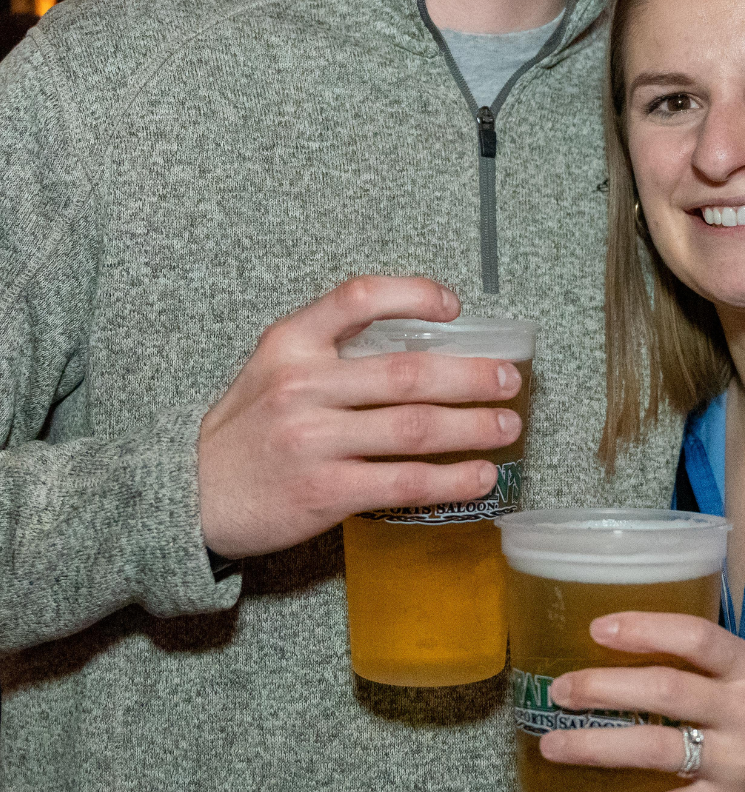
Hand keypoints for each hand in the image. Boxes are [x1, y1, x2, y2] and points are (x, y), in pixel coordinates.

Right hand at [198, 276, 522, 558]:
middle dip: (470, 375)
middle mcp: (302, 386)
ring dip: (472, 427)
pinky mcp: (324, 492)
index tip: (454, 306)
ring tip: (506, 427)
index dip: (413, 294)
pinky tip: (479, 476)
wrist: (187, 496)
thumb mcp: (269, 367)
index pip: (357, 297)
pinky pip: (402, 483)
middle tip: (509, 378)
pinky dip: (449, 480)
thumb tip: (413, 341)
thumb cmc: (243, 432)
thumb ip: (326, 349)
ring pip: (414, 428)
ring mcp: (313, 441)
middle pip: (406, 373)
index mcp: (289, 344)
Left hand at [541, 611, 744, 791]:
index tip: (599, 628)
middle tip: (560, 689)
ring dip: (597, 747)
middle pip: (667, 691)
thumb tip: (629, 643)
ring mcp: (733, 764)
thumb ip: (705, 664)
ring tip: (551, 745)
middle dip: (605, 688)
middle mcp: (743, 712)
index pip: (697, 638)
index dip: (646, 629)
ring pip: (656, 750)